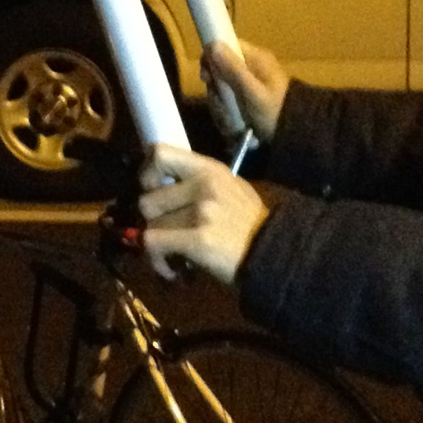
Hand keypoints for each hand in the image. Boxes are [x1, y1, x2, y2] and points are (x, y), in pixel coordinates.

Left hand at [138, 141, 270, 284]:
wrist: (275, 254)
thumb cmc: (250, 225)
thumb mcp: (230, 189)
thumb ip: (198, 184)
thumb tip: (160, 188)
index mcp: (210, 169)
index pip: (159, 153)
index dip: (147, 174)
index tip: (154, 191)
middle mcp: (204, 185)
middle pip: (147, 200)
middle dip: (153, 221)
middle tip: (167, 233)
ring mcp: (201, 212)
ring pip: (150, 227)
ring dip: (158, 245)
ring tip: (174, 255)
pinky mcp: (197, 239)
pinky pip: (153, 245)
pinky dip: (157, 261)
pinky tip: (173, 269)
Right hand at [205, 38, 289, 141]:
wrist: (294, 133)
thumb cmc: (273, 110)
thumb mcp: (251, 91)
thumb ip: (232, 69)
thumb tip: (212, 44)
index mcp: (255, 57)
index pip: (225, 45)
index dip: (211, 59)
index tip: (206, 77)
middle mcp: (251, 65)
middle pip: (220, 68)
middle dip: (216, 88)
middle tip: (221, 104)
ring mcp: (249, 82)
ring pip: (222, 87)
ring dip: (220, 103)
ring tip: (230, 119)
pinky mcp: (248, 97)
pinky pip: (228, 99)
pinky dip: (227, 111)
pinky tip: (233, 123)